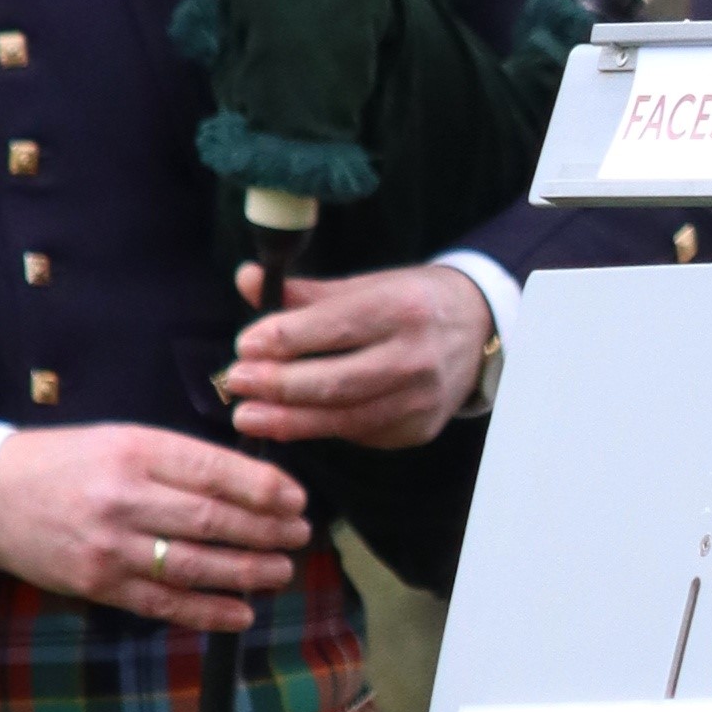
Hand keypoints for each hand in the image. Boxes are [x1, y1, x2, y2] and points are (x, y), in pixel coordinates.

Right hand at [0, 421, 308, 629]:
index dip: (263, 489)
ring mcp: (110, 546)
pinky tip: (241, 612)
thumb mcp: (121, 439)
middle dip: (265, 531)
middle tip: (299, 536)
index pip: (213, 472)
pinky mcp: (98, 584)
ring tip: (281, 571)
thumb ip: (179, 460)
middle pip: (211, 520)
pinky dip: (207, 611)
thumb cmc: (66, 461)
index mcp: (134, 451)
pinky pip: (163, 603)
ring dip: (246, 572)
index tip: (296, 499)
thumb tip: (250, 483)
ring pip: (193, 565)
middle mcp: (124, 498)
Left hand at [223, 262, 495, 449]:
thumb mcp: (364, 287)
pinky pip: (360, 432)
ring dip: (289, 420)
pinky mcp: (419, 429)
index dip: (285, 339)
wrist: (476, 329)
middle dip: (279, 385)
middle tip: (236, 382)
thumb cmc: (409, 302)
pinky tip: (291, 422)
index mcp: (403, 308)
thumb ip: (304, 293)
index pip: (335, 327)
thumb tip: (246, 279)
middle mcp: (417, 357)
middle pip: (336, 381)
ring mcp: (422, 399)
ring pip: (344, 417)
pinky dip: (322, 428)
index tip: (244, 345)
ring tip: (248, 415)